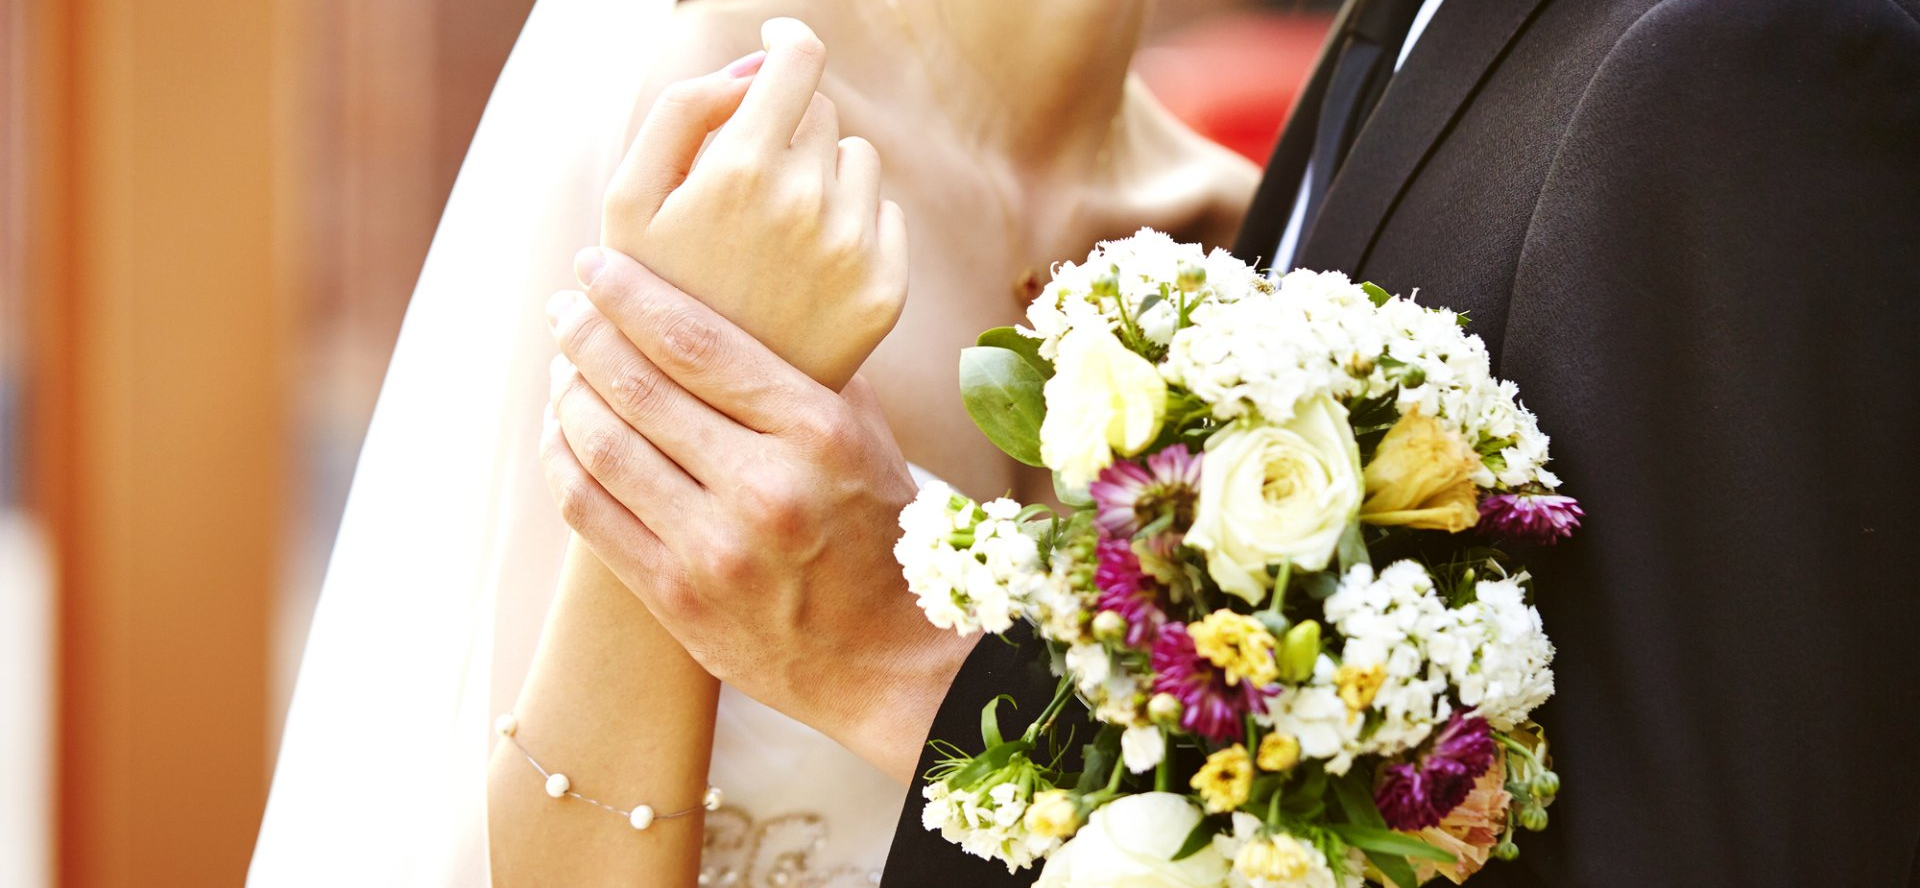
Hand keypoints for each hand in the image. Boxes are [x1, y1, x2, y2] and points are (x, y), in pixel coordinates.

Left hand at [542, 248, 974, 784]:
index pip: (695, 341)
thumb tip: (746, 295)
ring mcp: (714, 550)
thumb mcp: (869, 438)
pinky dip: (563, 462)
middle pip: (636, 386)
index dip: (629, 293)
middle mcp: (763, 488)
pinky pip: (591, 514)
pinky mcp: (677, 599)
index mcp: (817, 433)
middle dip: (584, 333)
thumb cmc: (882, 535)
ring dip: (568, 393)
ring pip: (602, 446)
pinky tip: (562, 434)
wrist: (891, 665)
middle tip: (565, 307)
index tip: (594, 263)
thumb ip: (810, 369)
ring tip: (563, 367)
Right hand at [603, 17, 907, 390]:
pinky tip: (808, 269)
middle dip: (787, 131)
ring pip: (857, 160)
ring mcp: (856, 249)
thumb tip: (756, 66)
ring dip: (822, 176)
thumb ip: (685, 109)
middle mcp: (811, 203)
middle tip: (744, 188)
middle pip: (821, 112)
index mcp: (745, 168)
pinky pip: (883, 215)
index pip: (798, 60)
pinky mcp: (887, 291)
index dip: (788, 42)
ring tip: (774, 235)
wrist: (699, 413)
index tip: (778, 44)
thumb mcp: (630, 198)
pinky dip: (853, 226)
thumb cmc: (654, 293)